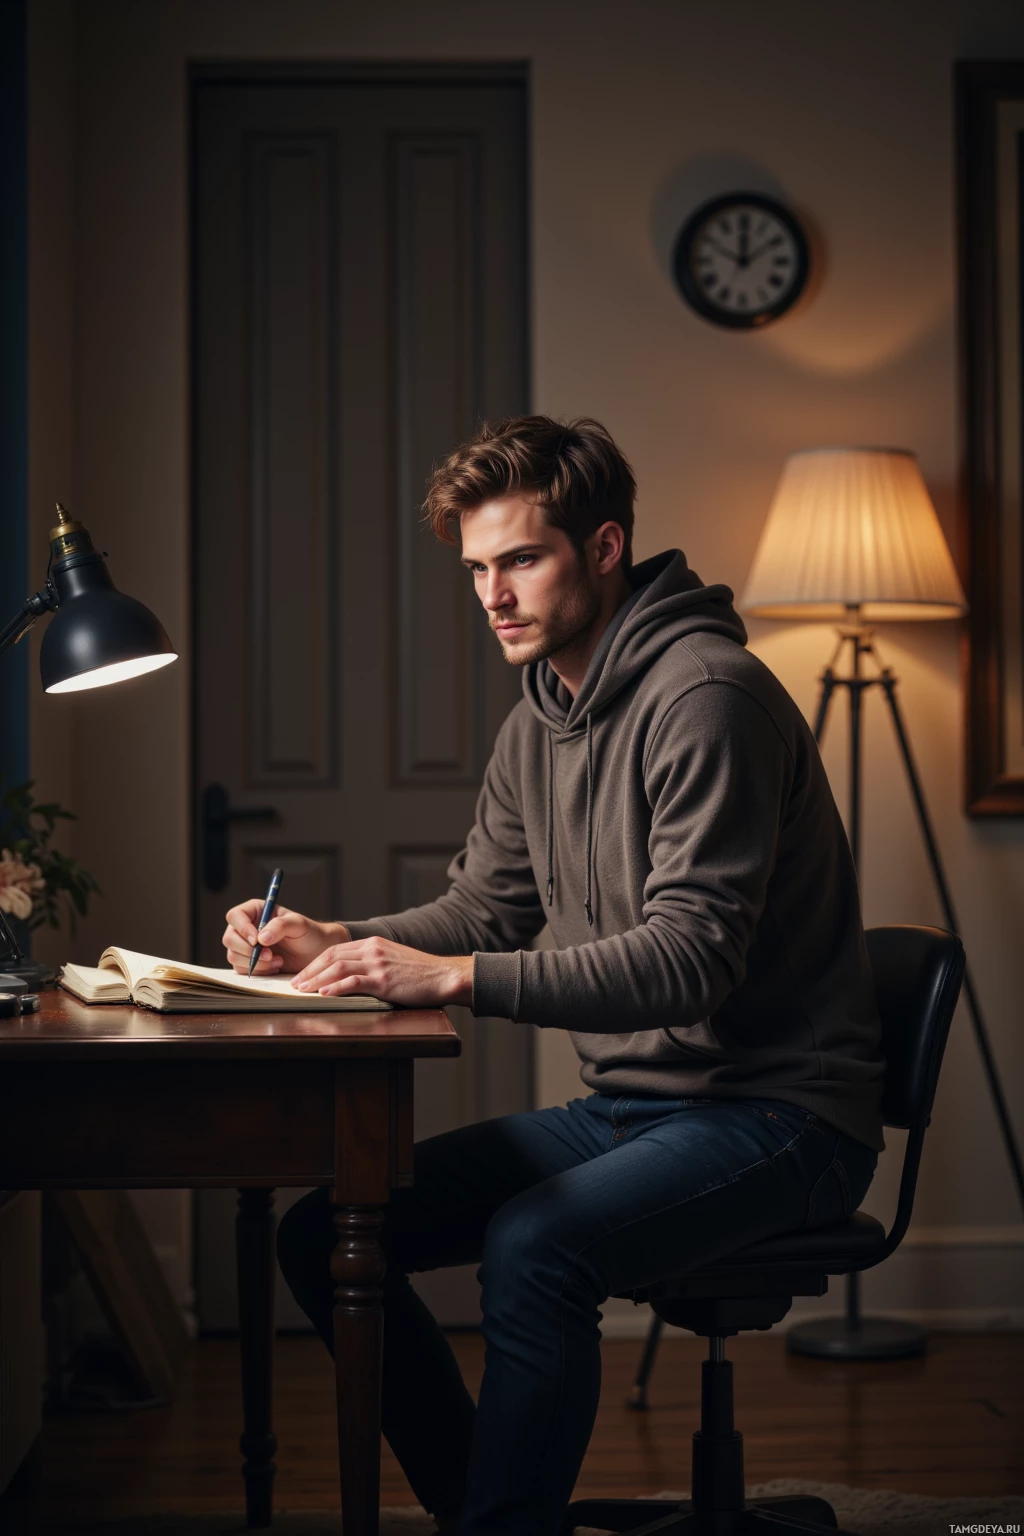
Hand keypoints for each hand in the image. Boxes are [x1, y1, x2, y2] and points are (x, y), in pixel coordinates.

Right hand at [222, 901, 348, 975]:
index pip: (235, 916)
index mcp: (255, 911)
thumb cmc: (308, 933)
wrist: (314, 953)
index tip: (257, 941)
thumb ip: (280, 926)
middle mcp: (245, 927)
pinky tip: (275, 967)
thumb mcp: (298, 924)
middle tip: (271, 955)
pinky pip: (241, 969)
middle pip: (229, 938)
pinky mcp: (247, 962)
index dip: (242, 929)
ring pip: (233, 956)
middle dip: (248, 950)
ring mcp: (244, 946)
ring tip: (278, 960)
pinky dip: (258, 971)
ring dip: (255, 962)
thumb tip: (260, 938)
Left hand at [291, 935, 472, 1007]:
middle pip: (331, 956)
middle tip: (294, 984)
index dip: (315, 962)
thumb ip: (373, 961)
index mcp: (373, 943)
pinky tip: (324, 994)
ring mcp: (377, 964)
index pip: (335, 949)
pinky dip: (335, 988)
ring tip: (302, 990)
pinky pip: (353, 982)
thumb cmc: (420, 972)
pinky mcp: (384, 980)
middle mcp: (372, 950)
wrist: (444, 975)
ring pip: (338, 968)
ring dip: (316, 980)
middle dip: (309, 971)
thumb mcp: (393, 958)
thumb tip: (352, 974)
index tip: (303, 974)